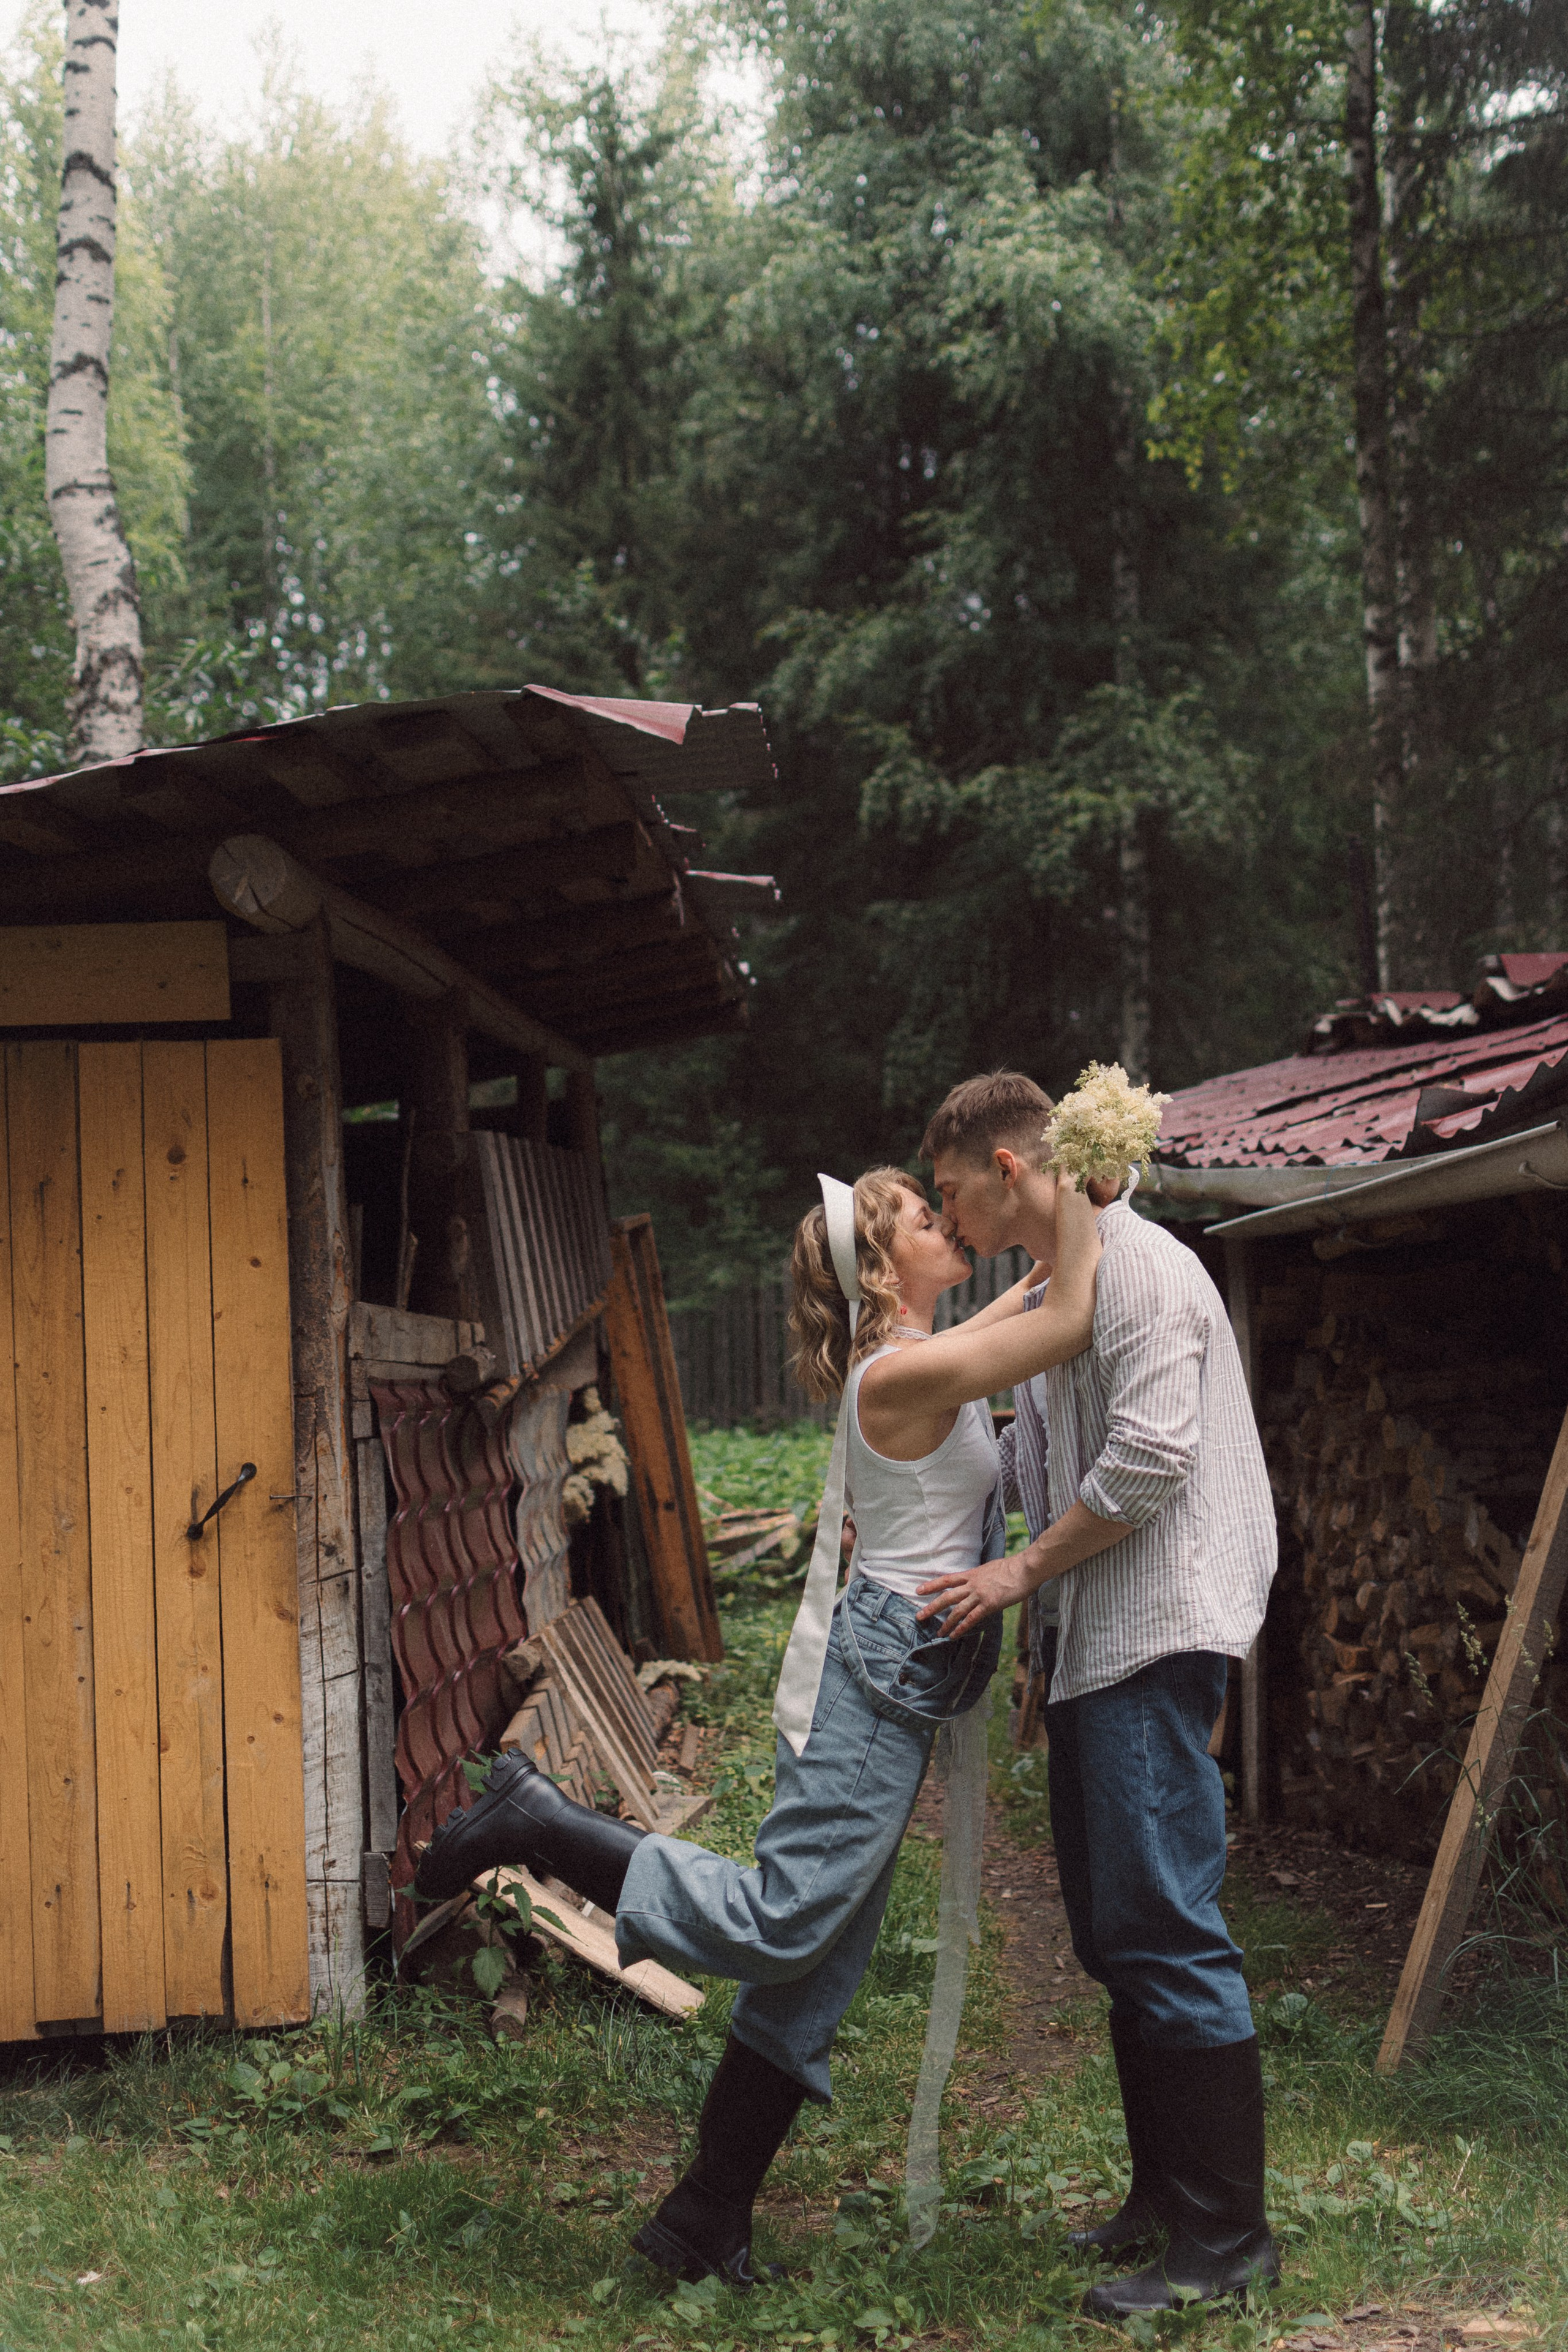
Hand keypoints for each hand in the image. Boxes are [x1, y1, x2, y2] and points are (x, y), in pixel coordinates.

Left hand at [914, 1552, 1033, 1638]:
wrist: (1024, 1569)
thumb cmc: (1011, 1567)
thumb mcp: (990, 1568)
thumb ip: (980, 1576)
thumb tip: (976, 1579)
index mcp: (972, 1574)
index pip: (947, 1580)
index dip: (931, 1585)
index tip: (919, 1590)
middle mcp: (972, 1585)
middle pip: (947, 1597)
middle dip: (932, 1607)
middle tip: (919, 1616)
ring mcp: (980, 1595)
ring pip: (957, 1610)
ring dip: (946, 1623)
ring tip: (937, 1633)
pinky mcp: (989, 1605)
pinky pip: (971, 1619)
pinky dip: (961, 1628)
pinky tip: (954, 1635)